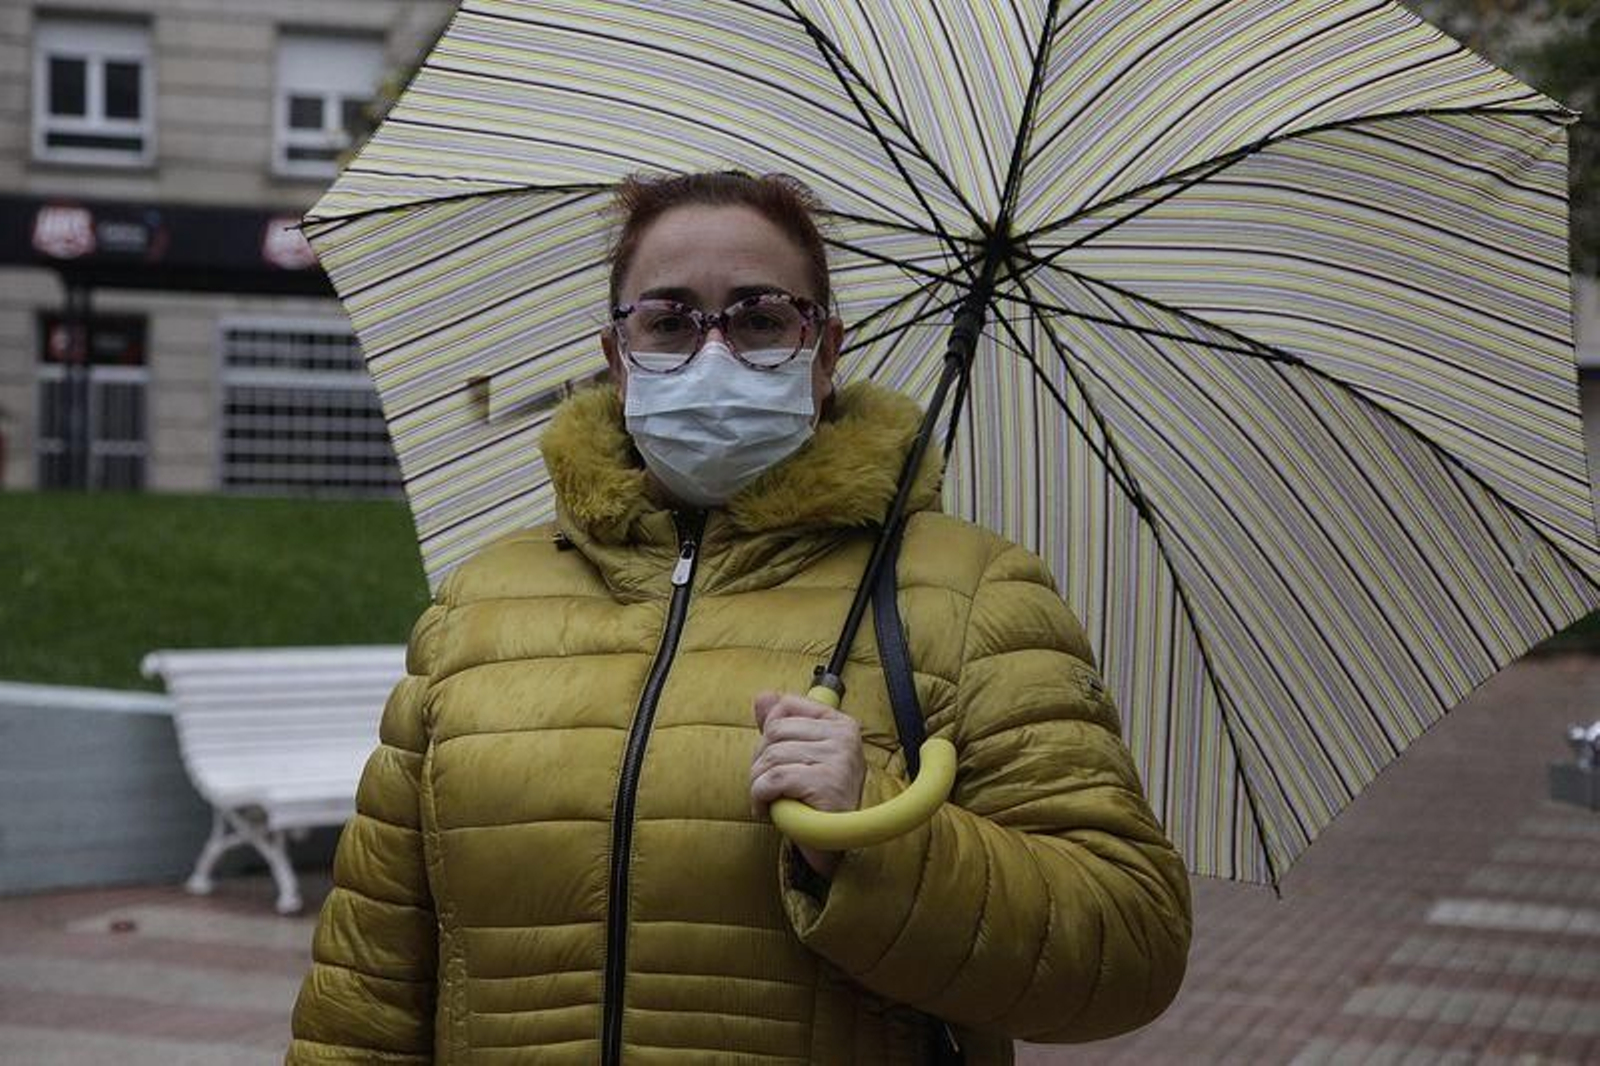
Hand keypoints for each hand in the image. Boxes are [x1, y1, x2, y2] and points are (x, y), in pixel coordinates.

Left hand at [750, 690, 865, 879]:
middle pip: (774, 732)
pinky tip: (767, 809)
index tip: (773, 758)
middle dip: (760, 761)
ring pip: (771, 757)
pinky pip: (772, 780)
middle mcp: (844, 737)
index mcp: (841, 724)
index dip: (768, 732)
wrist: (840, 846)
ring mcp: (838, 759)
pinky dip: (760, 797)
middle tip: (767, 786)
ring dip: (758, 783)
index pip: (787, 705)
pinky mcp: (826, 784)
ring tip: (769, 799)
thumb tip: (762, 697)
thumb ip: (782, 724)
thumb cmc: (820, 800)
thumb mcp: (801, 756)